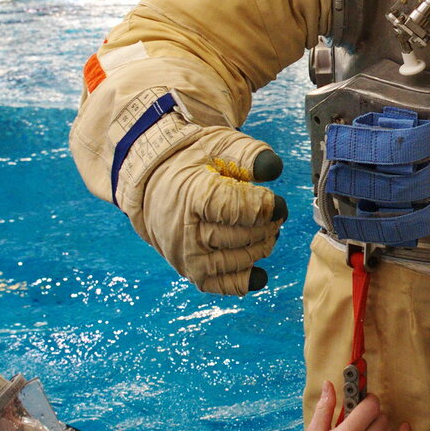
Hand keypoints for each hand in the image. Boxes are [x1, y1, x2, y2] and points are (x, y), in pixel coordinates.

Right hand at [137, 126, 285, 294]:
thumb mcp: (220, 146)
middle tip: (273, 213)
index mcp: (191, 195)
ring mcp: (187, 255)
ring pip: (238, 260)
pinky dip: (246, 279)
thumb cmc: (194, 162)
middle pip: (242, 236)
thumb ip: (249, 155)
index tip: (274, 198)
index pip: (238, 209)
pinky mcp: (192, 272)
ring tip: (266, 229)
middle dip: (267, 225)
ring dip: (262, 246)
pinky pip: (224, 284)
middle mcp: (186, 231)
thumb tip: (273, 168)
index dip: (264, 205)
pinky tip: (259, 269)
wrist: (156, 183)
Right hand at [298, 381, 409, 430]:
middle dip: (371, 413)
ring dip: (380, 424)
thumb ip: (325, 407)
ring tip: (367, 429)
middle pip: (381, 416)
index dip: (367, 399)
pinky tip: (404, 427)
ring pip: (388, 428)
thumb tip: (329, 385)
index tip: (361, 401)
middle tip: (360, 417)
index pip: (371, 405)